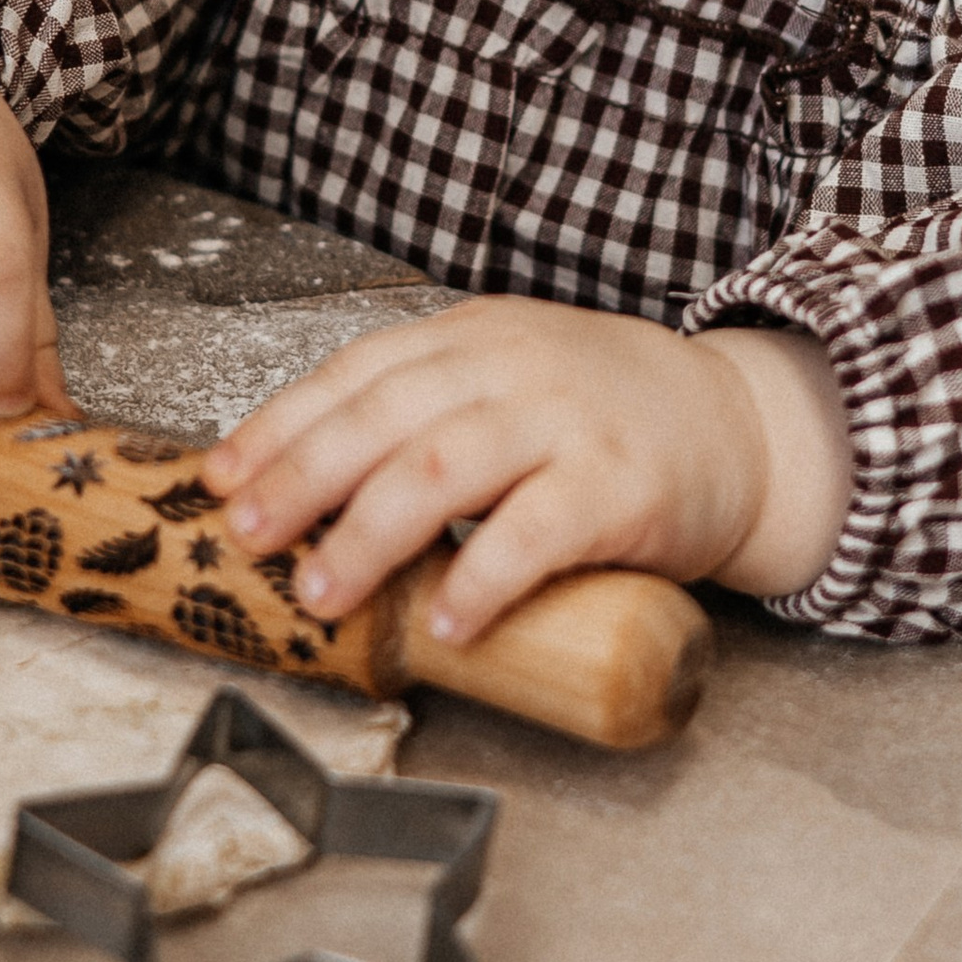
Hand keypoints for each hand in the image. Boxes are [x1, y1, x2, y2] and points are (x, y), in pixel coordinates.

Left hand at [201, 298, 851, 644]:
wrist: (741, 427)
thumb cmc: (604, 420)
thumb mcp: (509, 384)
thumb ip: (428, 416)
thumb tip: (304, 491)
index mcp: (472, 339)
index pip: (355, 373)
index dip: (280, 426)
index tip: (220, 480)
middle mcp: (512, 367)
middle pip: (383, 417)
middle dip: (303, 478)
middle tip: (251, 538)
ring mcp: (567, 421)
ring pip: (444, 467)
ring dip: (370, 534)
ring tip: (323, 592)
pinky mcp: (621, 485)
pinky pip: (537, 531)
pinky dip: (482, 578)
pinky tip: (446, 622)